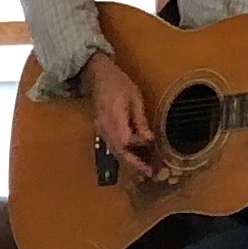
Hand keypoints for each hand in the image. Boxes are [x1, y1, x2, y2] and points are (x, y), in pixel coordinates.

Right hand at [84, 50, 160, 166]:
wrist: (97, 75)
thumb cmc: (118, 82)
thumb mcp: (134, 97)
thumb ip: (140, 120)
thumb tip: (148, 140)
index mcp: (114, 118)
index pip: (125, 141)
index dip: (138, 145)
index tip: (150, 142)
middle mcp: (105, 128)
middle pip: (119, 152)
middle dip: (134, 164)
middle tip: (150, 173)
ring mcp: (101, 130)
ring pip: (115, 152)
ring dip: (129, 162)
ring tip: (144, 169)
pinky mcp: (100, 130)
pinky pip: (112, 146)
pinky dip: (123, 154)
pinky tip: (133, 157)